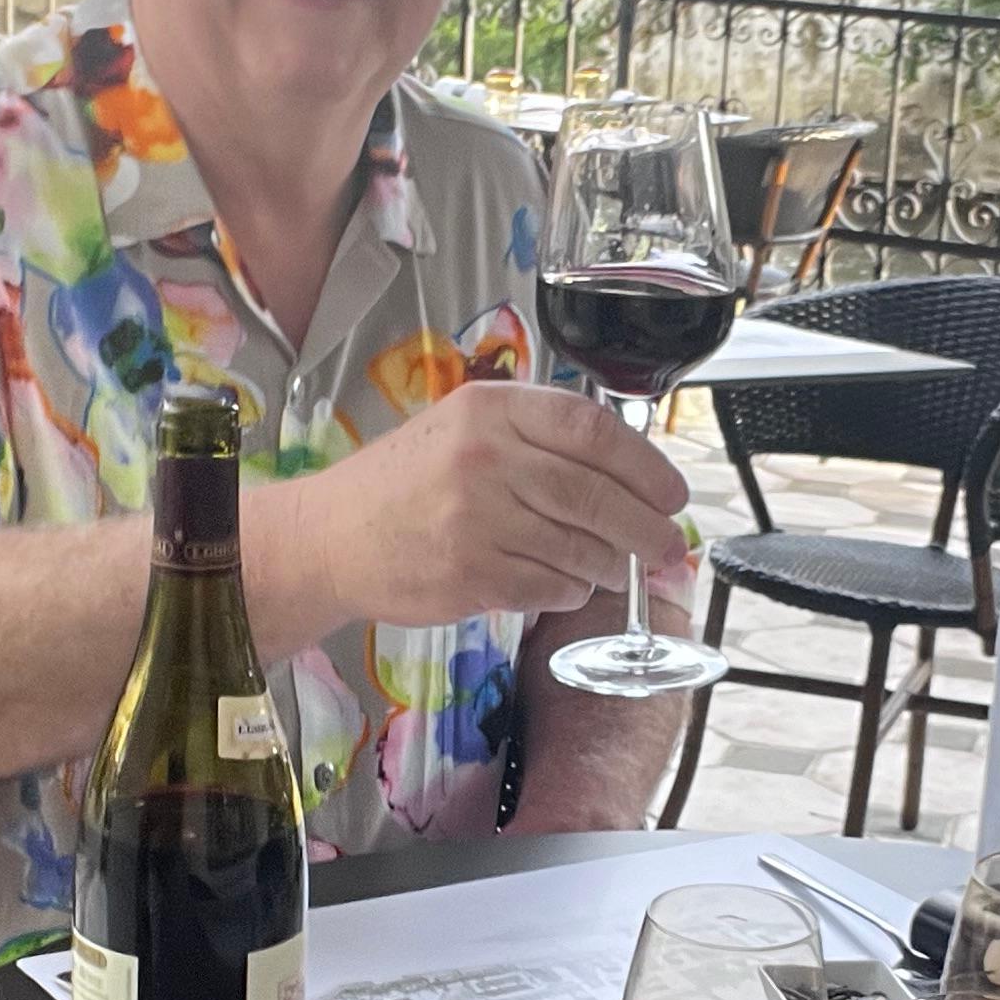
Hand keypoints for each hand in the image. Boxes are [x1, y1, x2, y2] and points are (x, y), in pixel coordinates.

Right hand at [290, 380, 691, 628]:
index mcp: (489, 409)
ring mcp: (475, 519)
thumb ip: (535, 438)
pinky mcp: (469, 574)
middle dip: (646, 528)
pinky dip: (571, 590)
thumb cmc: (402, 484)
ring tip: (617, 568)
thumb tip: (629, 475)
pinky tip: (568, 584)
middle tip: (668, 546)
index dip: (644, 465)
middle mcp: (484, 458)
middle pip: (595, 494)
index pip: (591, 430)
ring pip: (578, 547)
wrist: (329, 537)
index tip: (671, 493)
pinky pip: (550, 587)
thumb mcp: (462, 429)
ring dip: (611, 564)